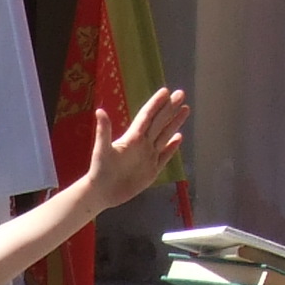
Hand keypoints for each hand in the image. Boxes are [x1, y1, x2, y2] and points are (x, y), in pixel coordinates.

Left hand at [83, 86, 189, 208]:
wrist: (102, 193)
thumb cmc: (99, 170)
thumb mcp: (102, 150)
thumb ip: (103, 131)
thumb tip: (99, 111)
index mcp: (132, 138)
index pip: (147, 116)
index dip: (156, 104)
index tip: (165, 91)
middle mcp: (142, 144)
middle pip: (159, 122)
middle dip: (170, 108)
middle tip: (180, 93)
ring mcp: (148, 157)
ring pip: (165, 136)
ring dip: (174, 123)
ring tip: (185, 109)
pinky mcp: (152, 171)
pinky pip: (165, 156)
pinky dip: (172, 147)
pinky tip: (178, 137)